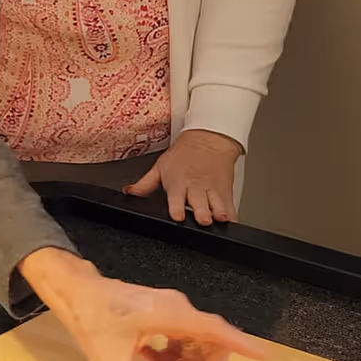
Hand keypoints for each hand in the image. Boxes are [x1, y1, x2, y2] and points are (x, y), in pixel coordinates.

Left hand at [20, 248, 260, 360]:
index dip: (240, 343)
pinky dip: (172, 355)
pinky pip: (181, 337)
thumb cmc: (93, 319)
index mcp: (171, 315)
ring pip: (195, 341)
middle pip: (210, 341)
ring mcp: (170, 309)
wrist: (76, 292)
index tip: (263, 356)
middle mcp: (177, 309)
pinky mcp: (162, 312)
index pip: (214, 329)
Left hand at [124, 129, 241, 224]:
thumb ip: (145, 184)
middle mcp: (196, 189)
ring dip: (219, 214)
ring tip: (218, 218)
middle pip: (201, 206)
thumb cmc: (184, 154)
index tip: (178, 216)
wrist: (208, 138)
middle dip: (202, 214)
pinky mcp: (226, 194)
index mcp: (178, 184)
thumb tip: (129, 193)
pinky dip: (231, 217)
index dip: (177, 210)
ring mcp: (213, 192)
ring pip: (219, 207)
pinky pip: (231, 210)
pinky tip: (228, 221)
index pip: (177, 200)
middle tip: (202, 219)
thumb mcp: (161, 166)